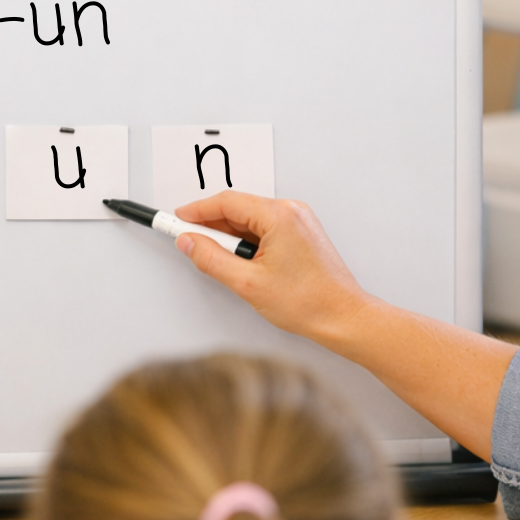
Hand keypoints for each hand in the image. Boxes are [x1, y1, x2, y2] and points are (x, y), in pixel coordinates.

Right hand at [173, 191, 373, 342]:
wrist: (343, 316)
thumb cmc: (308, 302)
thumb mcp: (247, 283)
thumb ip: (212, 259)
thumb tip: (190, 242)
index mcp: (280, 216)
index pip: (227, 202)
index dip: (197, 211)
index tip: (176, 219)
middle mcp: (292, 212)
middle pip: (239, 208)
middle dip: (211, 225)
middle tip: (188, 241)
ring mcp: (299, 222)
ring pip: (252, 220)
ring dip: (230, 236)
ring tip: (216, 259)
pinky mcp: (302, 235)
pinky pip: (266, 229)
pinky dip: (247, 241)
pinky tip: (239, 261)